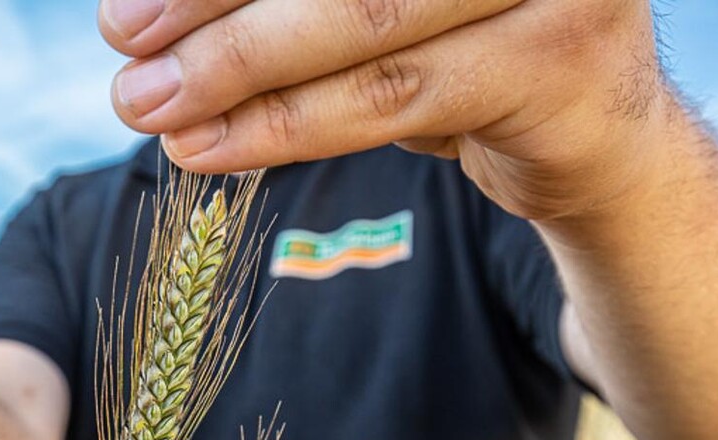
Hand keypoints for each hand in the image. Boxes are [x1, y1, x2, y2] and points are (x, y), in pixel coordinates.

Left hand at [101, 0, 671, 221]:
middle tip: (123, 38)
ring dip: (237, 70)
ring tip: (147, 105)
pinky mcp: (560, 58)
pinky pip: (394, 96)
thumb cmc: (461, 49)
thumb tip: (153, 9)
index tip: (128, 1)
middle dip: (214, 4)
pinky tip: (209, 147)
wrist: (594, 134)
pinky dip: (289, 125)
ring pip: (362, 22)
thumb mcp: (375, 3)